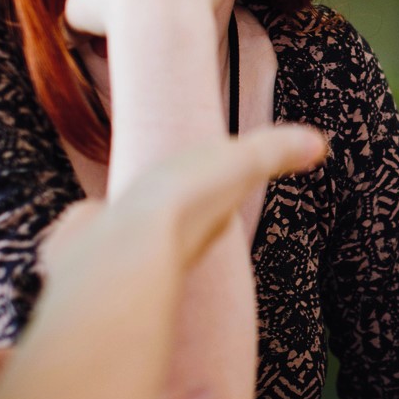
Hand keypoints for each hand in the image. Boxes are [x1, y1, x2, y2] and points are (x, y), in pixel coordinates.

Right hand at [40, 124, 326, 281]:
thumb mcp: (239, 164)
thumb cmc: (182, 208)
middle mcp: (162, 244)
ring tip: (116, 213)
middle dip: (162, 215)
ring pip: (119, 235)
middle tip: (160, 199)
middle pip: (165, 226)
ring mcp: (116, 250)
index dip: (213, 194)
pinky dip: (79, 238)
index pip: (212, 208)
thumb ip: (273, 151)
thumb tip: (320, 144)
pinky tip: (77, 232)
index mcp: (203, 221)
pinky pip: (80, 242)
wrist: (117, 254)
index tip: (212, 183)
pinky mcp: (79, 251)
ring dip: (118, 229)